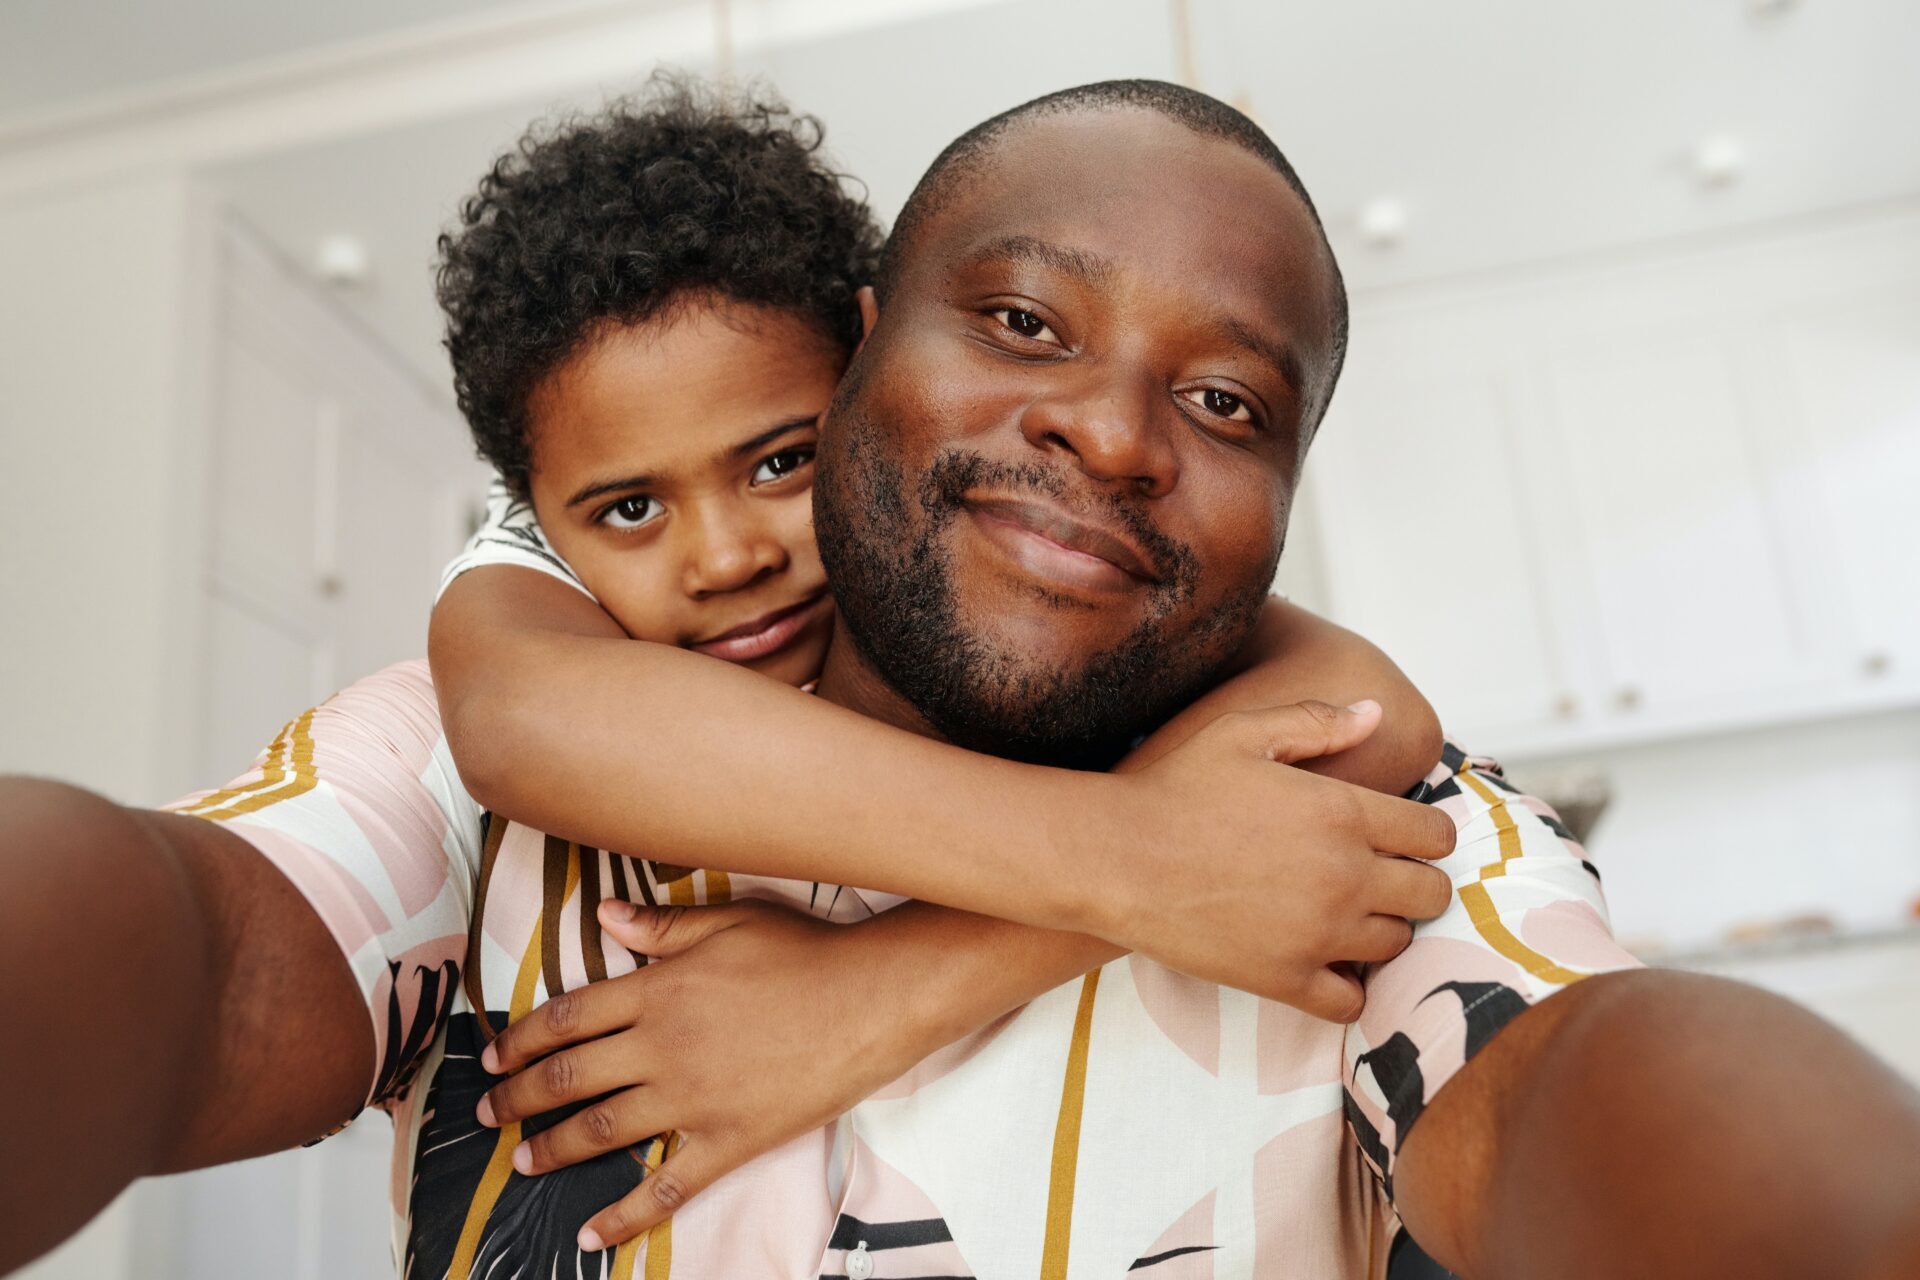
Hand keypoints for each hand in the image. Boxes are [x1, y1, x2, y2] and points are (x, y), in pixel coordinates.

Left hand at [474, 899, 920, 1251]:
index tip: (492, 1055)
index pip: (567, 1017)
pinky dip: (621, 1215)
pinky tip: (589, 1234)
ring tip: (522, 1160)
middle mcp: (662, 1047)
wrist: (871, 999)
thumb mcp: (730, 921)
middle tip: (487, 1113)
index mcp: (658, 991)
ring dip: (550, 1148)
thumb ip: (660, 928)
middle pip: (568, 1077)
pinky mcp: (727, 1141)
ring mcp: (692, 1099)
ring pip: (600, 1130)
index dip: (521, 1039)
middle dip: (517, 1097)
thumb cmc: (806, 952)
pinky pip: (664, 1187)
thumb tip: (603, 918)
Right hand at [1093, 699, 1457, 1018]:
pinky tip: (1324, 963)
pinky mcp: (1285, 979)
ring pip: (1398, 945)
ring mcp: (1318, 933)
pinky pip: (1351, 1003)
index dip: (1426, 833)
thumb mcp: (1242, 733)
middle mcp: (1344, 875)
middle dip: (1415, 882)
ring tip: (1344, 915)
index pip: (1436, 834)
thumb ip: (1317, 722)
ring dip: (1380, 929)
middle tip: (1379, 877)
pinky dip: (1347, 988)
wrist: (1116, 857)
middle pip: (1432, 894)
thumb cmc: (1175, 788)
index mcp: (1343, 812)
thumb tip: (1377, 711)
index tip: (1400, 836)